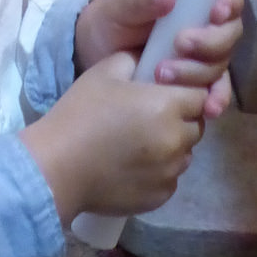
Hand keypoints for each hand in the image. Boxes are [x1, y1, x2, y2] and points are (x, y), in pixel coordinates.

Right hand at [19, 55, 210, 222]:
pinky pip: (170, 179)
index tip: (166, 95)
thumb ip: (134, 59)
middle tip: (150, 119)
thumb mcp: (104, 73)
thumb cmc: (79, 115)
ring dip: (171, 147)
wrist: (56, 168)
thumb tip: (148, 58)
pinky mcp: (160, 197)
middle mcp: (176, 140)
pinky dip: (159, 172)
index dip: (186, 93)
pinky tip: (133, 167)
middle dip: (180, 120)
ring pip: (184, 154)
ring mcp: (170, 172)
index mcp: (167, 106)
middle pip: (196, 126)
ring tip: (140, 144)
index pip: (200, 97)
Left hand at [75, 0, 240, 120]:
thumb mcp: (121, 3)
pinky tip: (209, 109)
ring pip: (221, 63)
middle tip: (180, 46)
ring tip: (164, 75)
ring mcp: (202, 53)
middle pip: (229, 32)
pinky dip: (215, 98)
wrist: (95, 51)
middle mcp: (204, 22)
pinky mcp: (196, 79)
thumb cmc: (112, 17)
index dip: (229, 2)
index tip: (215, 15)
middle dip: (210, 42)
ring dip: (199, 72)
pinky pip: (214, 89)